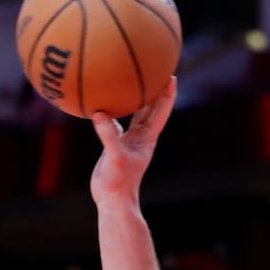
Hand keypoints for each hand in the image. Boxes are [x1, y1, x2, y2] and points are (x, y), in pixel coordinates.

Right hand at [90, 78, 176, 203]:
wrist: (114, 200)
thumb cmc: (119, 182)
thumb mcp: (115, 157)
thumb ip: (108, 135)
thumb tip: (99, 113)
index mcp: (147, 137)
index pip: (161, 110)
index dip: (167, 93)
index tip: (171, 74)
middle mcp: (140, 136)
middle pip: (151, 107)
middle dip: (155, 89)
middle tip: (156, 69)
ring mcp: (129, 140)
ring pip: (134, 113)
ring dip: (135, 98)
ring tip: (131, 78)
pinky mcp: (115, 145)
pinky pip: (114, 123)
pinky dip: (110, 112)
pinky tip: (103, 102)